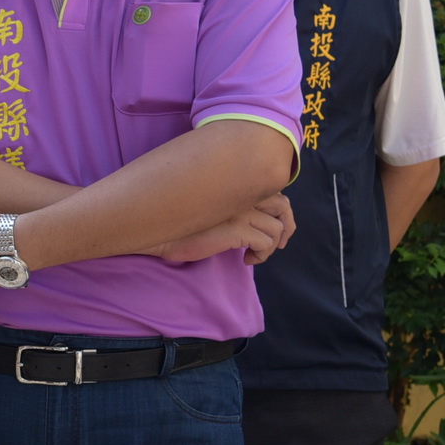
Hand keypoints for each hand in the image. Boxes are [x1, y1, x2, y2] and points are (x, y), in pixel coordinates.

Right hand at [154, 193, 293, 264]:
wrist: (156, 230)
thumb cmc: (175, 222)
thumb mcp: (206, 209)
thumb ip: (227, 205)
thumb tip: (248, 219)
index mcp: (234, 184)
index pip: (272, 190)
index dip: (279, 210)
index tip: (273, 226)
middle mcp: (240, 193)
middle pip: (283, 205)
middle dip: (287, 226)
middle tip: (280, 243)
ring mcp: (239, 210)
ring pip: (277, 228)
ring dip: (271, 246)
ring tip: (254, 255)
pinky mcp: (236, 229)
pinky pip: (265, 242)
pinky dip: (262, 254)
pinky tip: (246, 260)